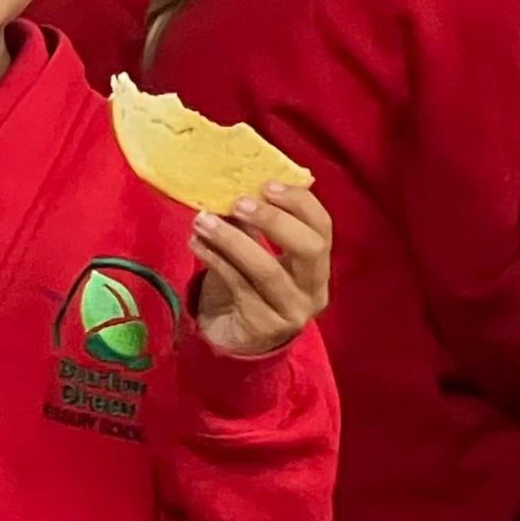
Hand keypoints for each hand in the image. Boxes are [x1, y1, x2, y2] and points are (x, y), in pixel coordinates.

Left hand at [192, 182, 333, 358]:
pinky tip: (197, 244)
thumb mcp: (258, 253)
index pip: (323, 227)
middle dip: (274, 221)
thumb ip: (254, 224)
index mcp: (318, 264)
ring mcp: (293, 311)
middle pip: (310, 249)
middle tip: (238, 202)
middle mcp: (315, 289)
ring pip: (268, 271)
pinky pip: (239, 287)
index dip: (300, 203)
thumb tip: (234, 182)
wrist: (238, 338)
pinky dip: (216, 262)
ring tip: (202, 220)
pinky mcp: (266, 327)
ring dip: (233, 240)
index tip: (267, 184)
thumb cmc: (249, 287)